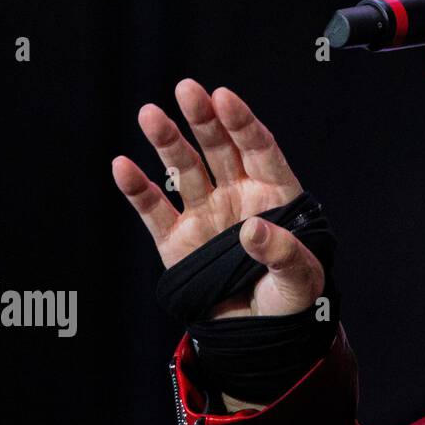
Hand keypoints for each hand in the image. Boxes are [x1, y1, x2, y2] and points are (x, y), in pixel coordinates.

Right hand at [111, 79, 324, 318]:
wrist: (260, 335)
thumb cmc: (292, 300)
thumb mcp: (301, 277)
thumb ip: (283, 252)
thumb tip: (253, 230)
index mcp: (274, 195)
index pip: (258, 148)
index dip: (242, 121)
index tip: (224, 96)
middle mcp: (238, 196)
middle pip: (220, 148)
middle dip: (203, 119)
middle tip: (188, 89)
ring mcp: (206, 214)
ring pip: (184, 169)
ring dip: (168, 142)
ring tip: (150, 114)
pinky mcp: (177, 240)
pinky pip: (154, 209)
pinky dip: (138, 189)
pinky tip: (123, 166)